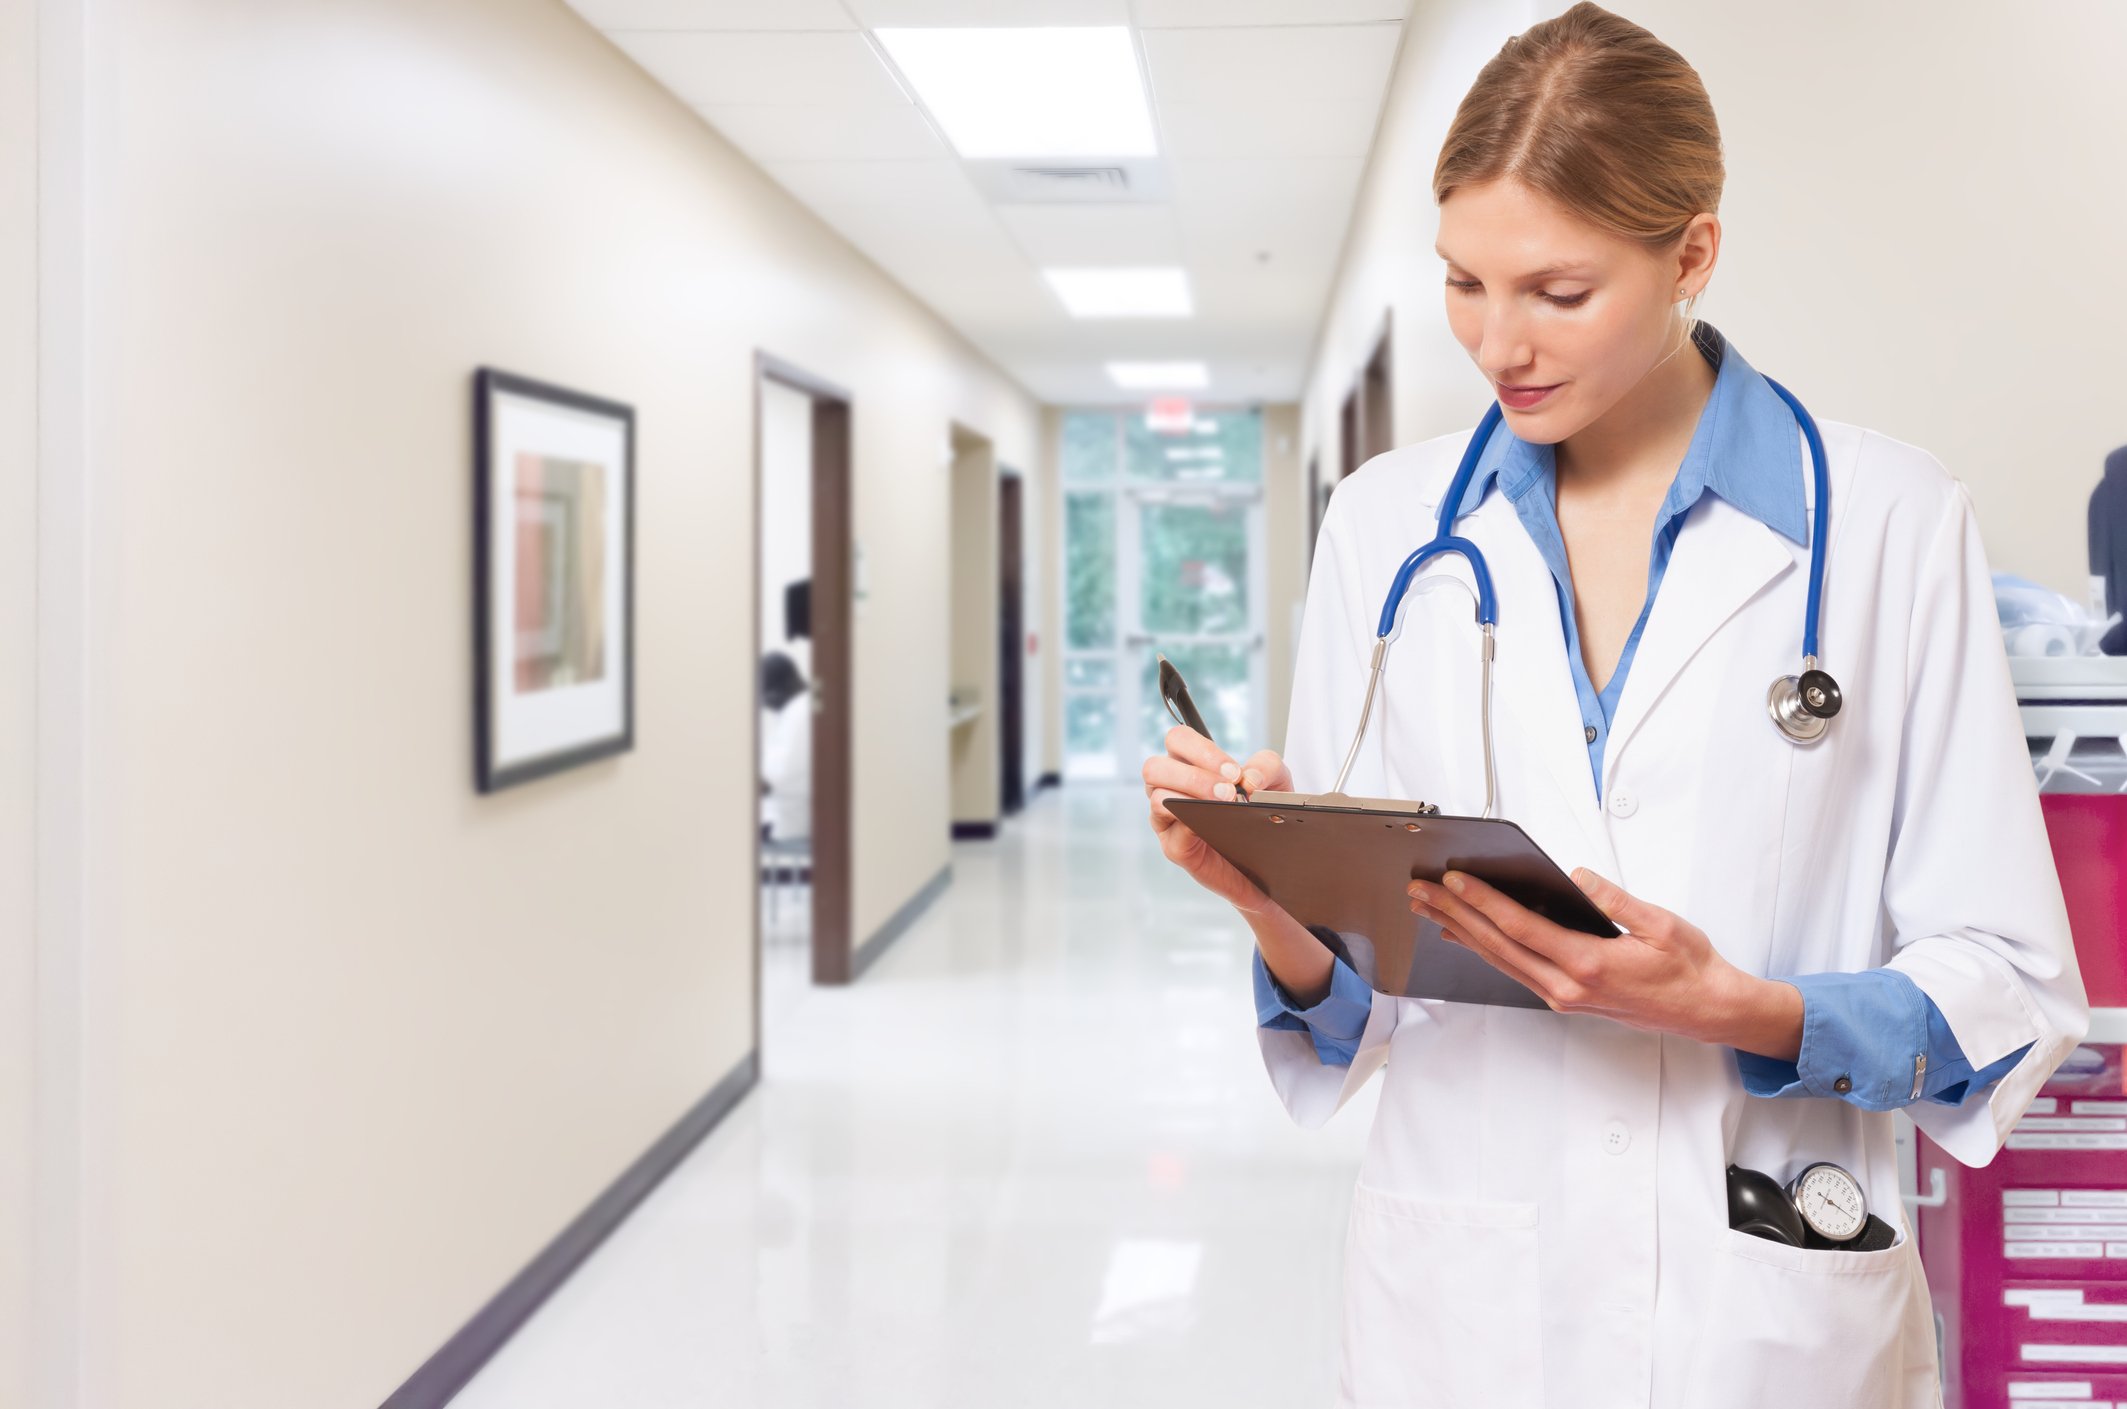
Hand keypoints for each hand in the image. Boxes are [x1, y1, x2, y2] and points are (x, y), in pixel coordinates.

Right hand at [1142, 728, 1292, 911]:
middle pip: (1154, 767)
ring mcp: (1168, 818)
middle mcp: (1171, 788)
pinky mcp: (1174, 846)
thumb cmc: (1264, 813)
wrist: (1272, 857)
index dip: (1202, 750)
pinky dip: (1190, 826)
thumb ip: (1267, 766)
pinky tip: (1213, 826)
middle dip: (1193, 776)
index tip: (1233, 772)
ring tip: (1226, 805)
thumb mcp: (1277, 782)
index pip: (1178, 741)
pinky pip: (1171, 832)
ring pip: (1157, 798)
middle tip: (1228, 791)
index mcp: (1189, 765)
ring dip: (1192, 797)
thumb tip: (1248, 777)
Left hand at [1405, 868, 1801, 1056]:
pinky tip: (1467, 936)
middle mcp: (1568, 985)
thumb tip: (1577, 878)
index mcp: (1588, 964)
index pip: (1521, 927)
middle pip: (1498, 945)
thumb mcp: (1660, 925)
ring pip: (1501, 960)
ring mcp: (1564, 996)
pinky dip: (1487, 949)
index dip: (1483, 902)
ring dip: (1462, 932)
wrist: (1706, 1011)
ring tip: (1430, 910)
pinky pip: (1515, 970)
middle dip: (1454, 915)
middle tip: (1421, 892)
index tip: (1453, 882)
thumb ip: (1614, 900)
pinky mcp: (1566, 998)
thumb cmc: (1688, 969)